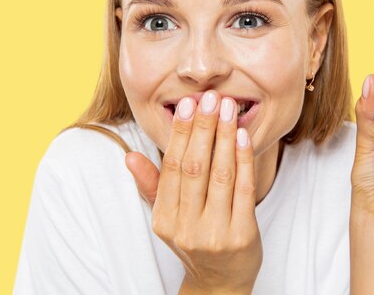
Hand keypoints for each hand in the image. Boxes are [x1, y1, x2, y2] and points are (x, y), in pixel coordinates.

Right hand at [125, 91, 261, 293]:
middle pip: (195, 167)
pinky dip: (244, 160)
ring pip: (220, 174)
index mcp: (165, 219)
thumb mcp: (168, 218)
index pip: (172, 168)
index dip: (180, 134)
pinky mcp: (242, 235)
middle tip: (211, 97)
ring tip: (229, 108)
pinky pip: (244, 190)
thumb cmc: (196, 240)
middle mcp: (186, 227)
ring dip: (224, 137)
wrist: (222, 281)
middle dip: (203, 128)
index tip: (188, 105)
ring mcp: (215, 233)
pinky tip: (242, 136)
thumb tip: (129, 156)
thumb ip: (152, 185)